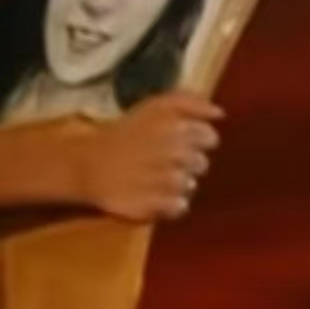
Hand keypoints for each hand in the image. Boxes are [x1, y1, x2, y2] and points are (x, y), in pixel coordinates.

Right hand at [72, 90, 223, 223]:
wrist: (89, 164)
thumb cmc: (127, 132)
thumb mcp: (156, 104)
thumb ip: (190, 101)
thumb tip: (220, 113)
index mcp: (177, 127)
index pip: (209, 138)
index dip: (197, 140)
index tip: (177, 140)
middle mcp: (176, 153)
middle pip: (201, 163)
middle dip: (186, 162)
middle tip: (162, 159)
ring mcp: (167, 182)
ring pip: (191, 185)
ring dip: (177, 182)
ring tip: (154, 177)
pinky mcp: (157, 206)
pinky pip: (180, 207)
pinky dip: (170, 203)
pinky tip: (153, 193)